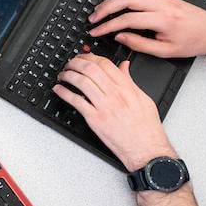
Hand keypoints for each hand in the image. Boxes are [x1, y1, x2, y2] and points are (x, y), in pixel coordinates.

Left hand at [52, 53, 176, 170]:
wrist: (146, 149)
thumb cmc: (146, 127)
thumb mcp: (143, 98)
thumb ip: (130, 81)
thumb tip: (124, 66)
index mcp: (127, 88)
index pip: (105, 64)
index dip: (91, 57)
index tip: (83, 57)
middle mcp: (115, 95)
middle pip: (91, 69)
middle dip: (76, 63)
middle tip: (70, 63)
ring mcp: (104, 106)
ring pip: (81, 82)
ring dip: (68, 75)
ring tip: (63, 75)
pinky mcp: (95, 119)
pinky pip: (76, 101)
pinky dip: (64, 93)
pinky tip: (58, 89)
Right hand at [88, 0, 205, 59]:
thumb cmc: (192, 42)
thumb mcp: (165, 51)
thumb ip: (140, 44)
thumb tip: (120, 37)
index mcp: (163, 20)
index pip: (128, 19)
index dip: (108, 25)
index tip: (96, 31)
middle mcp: (163, 5)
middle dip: (106, 7)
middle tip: (93, 17)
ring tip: (100, 10)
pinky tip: (116, 2)